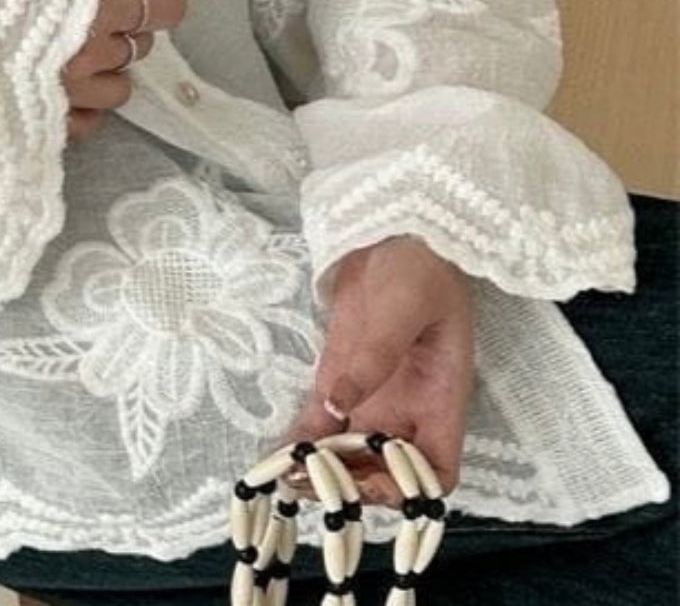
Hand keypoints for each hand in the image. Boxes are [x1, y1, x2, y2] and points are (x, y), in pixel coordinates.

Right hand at [63, 0, 187, 143]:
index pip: (164, 9)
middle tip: (98, 5)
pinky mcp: (44, 120)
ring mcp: (68, 93)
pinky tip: (65, 83)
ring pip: (120, 89)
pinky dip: (85, 105)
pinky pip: (88, 122)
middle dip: (129, 23)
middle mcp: (89, 55)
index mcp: (95, 7)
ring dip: (110, 67)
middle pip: (139, 45)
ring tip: (78, 47)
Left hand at [279, 235, 475, 507]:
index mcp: (439, 400)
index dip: (411, 488)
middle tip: (311, 483)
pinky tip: (274, 456)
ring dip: (320, 470)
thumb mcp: (403, 305)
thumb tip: (338, 405)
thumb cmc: (418, 265)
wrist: (393, 226)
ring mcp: (369, 393)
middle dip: (354, 487)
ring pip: (348, 452)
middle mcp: (406, 408)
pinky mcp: (336, 373)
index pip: (438, 471)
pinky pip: (319, 418)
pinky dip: (299, 440)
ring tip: (285, 477)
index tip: (372, 482)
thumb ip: (374, 355)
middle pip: (386, 472)